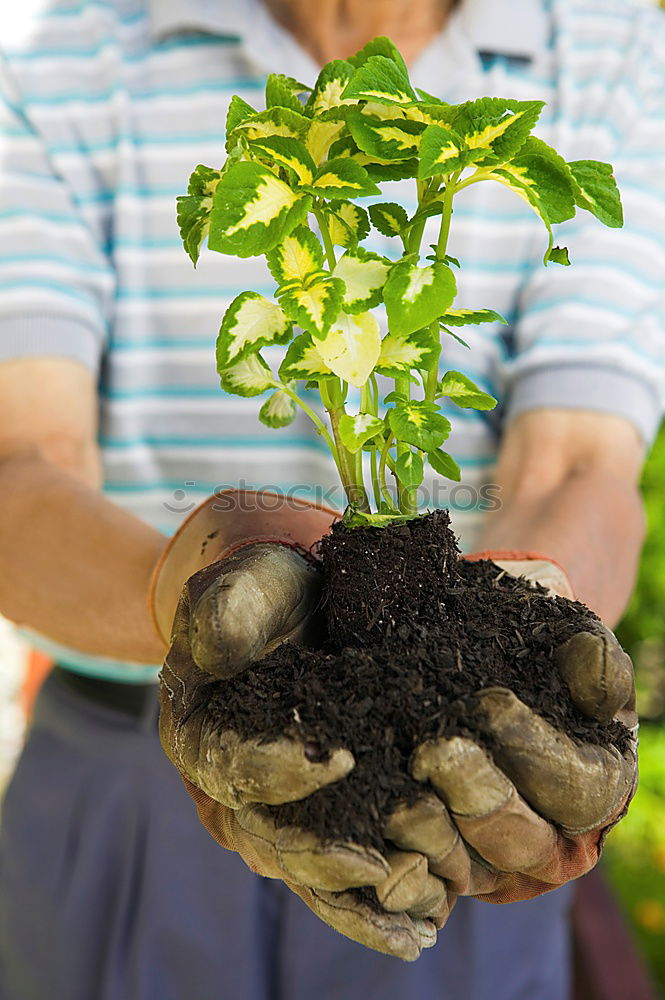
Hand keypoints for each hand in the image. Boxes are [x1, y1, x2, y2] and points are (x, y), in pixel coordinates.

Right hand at [159, 542, 451, 959]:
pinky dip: (375, 904)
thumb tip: (220, 650)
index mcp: (201, 733)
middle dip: (329, 853)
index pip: (235, 764)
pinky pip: (339, 874)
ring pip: (309, 870)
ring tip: (421, 915)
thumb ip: (226, 610)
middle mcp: (233, 787)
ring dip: (362, 898)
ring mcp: (276, 810)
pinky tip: (423, 926)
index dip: (281, 769)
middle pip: (272, 836)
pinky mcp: (319, 816)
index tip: (340, 759)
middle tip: (389, 863)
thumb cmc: (263, 591)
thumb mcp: (240, 585)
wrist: (292, 603)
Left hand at [396, 556, 636, 902]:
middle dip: (477, 795)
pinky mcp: (438, 873)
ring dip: (431, 837)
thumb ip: (592, 658)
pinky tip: (372, 843)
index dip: (535, 750)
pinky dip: (397, 871)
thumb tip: (596, 680)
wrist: (476, 662)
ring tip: (399, 800)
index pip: (579, 789)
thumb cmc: (528, 652)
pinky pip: (418, 885)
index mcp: (597, 790)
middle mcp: (551, 841)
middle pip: (520, 840)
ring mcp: (492, 865)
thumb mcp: (565, 640)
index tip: (489, 704)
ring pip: (466, 870)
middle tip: (433, 751)